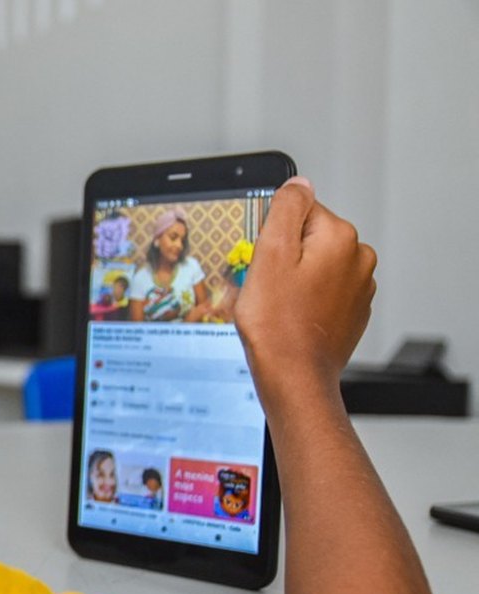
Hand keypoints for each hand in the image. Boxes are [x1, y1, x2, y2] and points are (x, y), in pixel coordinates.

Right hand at [235, 178, 376, 392]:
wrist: (294, 377)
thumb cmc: (278, 325)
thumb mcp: (269, 254)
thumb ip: (284, 208)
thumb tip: (298, 184)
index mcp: (340, 238)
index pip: (297, 211)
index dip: (272, 236)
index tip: (267, 264)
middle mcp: (358, 258)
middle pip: (307, 238)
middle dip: (283, 258)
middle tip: (270, 288)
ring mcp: (359, 287)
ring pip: (313, 266)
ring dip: (293, 280)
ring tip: (280, 307)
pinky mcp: (353, 311)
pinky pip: (321, 292)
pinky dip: (305, 301)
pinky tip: (292, 319)